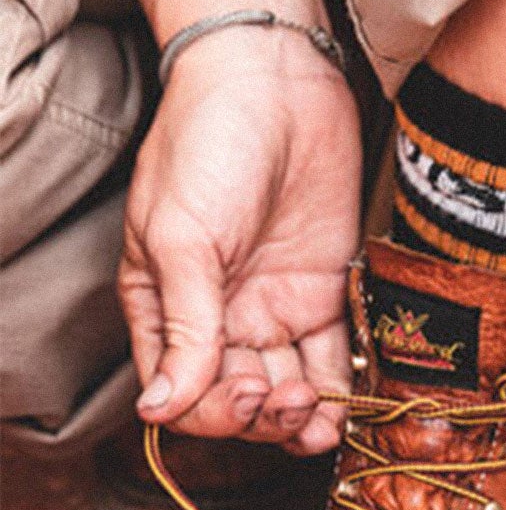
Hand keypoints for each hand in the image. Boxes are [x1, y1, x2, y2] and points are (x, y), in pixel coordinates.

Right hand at [118, 29, 360, 452]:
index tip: (242, 389)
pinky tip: (342, 410)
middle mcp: (217, 320)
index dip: (212, 412)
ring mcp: (271, 314)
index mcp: (165, 309)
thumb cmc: (208, 147)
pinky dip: (337, 398)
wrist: (277, 87)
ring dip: (299, 422)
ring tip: (314, 410)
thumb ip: (183, 328)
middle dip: (261, 418)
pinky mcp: (322, 302)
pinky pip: (329, 367)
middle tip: (285, 395)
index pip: (182, 395)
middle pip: (237, 406)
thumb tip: (160, 407)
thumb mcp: (180, 240)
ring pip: (285, 398)